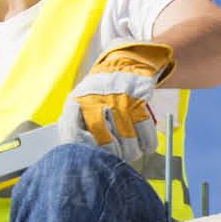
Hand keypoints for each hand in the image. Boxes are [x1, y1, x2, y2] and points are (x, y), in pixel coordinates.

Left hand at [57, 42, 175, 164]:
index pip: (77, 138)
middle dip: (114, 156)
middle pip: (106, 145)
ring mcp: (118, 102)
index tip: (96, 159)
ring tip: (131, 152)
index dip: (89, 153)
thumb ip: (72, 123)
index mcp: (77, 105)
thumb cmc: (98, 89)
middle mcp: (96, 104)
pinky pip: (145, 130)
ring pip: (129, 141)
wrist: (122, 62)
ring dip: (132, 152)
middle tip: (117, 158)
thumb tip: (77, 151)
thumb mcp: (77, 100)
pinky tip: (146, 145)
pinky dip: (148, 142)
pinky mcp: (138, 100)